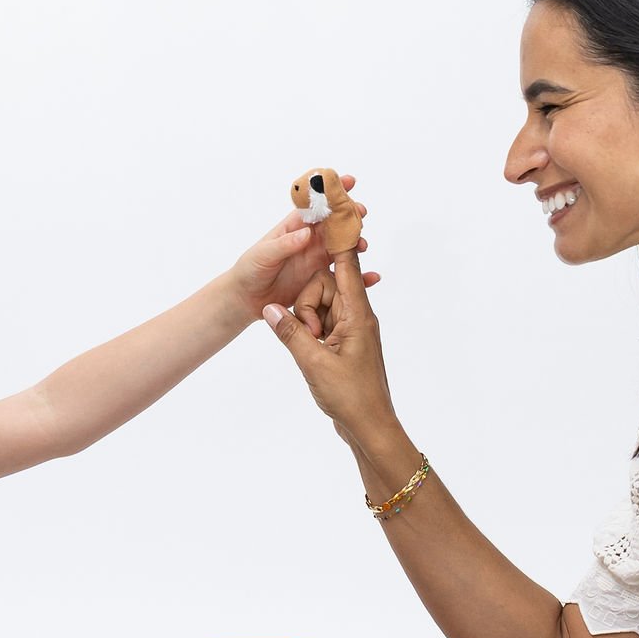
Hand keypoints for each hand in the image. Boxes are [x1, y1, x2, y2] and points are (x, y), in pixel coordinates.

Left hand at [227, 176, 378, 321]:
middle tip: (361, 213)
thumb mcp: (263, 255)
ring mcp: (316, 258)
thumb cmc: (250, 270)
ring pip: (342, 246)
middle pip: (335, 224)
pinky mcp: (321, 278)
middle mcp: (309, 240)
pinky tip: (370, 278)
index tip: (348, 181)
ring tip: (363, 245)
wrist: (247, 299)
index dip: (332, 193)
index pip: (315, 205)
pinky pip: (342, 274)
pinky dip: (357, 276)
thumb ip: (285, 244)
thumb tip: (306, 233)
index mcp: (294, 227)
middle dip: (350, 216)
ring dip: (355, 243)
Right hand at [263, 249, 395, 442]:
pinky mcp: (344, 344)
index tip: (334, 210)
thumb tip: (269, 308)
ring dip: (307, 324)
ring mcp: (352, 330)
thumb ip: (289, 333)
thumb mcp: (313, 363)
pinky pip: (322, 324)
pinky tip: (309, 353)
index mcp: (358, 314)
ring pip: (320, 306)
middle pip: (325, 286)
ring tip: (310, 352)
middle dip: (307, 306)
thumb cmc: (351, 397)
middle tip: (308, 338)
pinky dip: (310, 334)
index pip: (348, 264)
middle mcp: (358, 316)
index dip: (339, 238)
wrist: (369, 427)